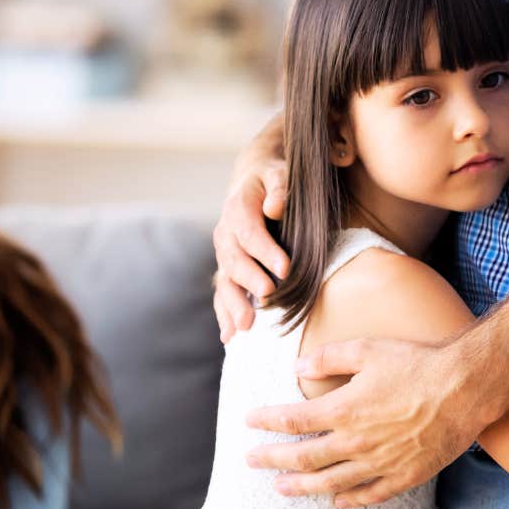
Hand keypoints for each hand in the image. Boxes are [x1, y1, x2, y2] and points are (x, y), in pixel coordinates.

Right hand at [212, 154, 290, 342]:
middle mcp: (225, 233)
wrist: (253, 180)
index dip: (265, 251)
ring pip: (225, 281)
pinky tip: (229, 336)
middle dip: (250, 280)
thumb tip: (275, 207)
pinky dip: (224, 314)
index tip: (285, 268)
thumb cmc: (273, 178)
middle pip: (234, 260)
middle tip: (268, 296)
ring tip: (245, 326)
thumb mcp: (279, 171)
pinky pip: (223, 292)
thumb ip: (279, 186)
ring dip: (234, 304)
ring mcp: (224, 254)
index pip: (249, 232)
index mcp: (238, 209)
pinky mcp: (228, 269)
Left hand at [244, 339, 487, 508]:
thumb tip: (298, 367)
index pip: (293, 420)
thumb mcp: (368, 349)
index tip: (249, 422)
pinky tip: (337, 501)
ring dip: (301, 486)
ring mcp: (380, 463)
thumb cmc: (417, 363)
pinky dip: (349, 500)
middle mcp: (357, 441)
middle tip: (251, 460)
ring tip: (280, 487)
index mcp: (345, 409)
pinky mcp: (405, 475)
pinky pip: (370, 495)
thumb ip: (329, 357)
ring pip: (331, 482)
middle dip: (273, 460)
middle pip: (304, 458)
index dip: (267, 422)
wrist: (465, 388)